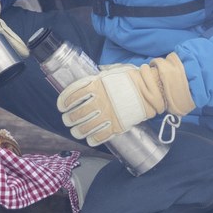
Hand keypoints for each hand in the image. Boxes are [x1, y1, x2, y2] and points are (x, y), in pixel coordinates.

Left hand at [57, 53, 195, 146]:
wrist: (151, 90)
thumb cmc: (131, 79)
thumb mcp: (111, 73)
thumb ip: (97, 79)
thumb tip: (86, 82)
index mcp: (97, 85)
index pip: (73, 95)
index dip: (64, 102)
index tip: (61, 106)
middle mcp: (100, 101)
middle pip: (76, 114)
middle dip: (69, 118)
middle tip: (67, 119)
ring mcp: (108, 115)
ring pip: (85, 127)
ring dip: (77, 130)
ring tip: (75, 131)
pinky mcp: (117, 126)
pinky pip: (100, 136)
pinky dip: (92, 139)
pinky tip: (89, 139)